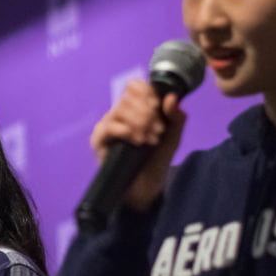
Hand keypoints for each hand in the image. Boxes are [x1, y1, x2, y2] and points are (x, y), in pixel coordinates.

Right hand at [89, 79, 186, 210]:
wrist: (145, 188)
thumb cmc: (155, 161)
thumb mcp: (173, 138)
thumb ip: (176, 118)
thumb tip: (171, 97)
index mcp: (135, 109)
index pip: (135, 86)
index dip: (147, 92)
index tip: (158, 108)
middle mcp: (119, 114)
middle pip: (128, 97)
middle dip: (148, 113)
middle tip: (157, 132)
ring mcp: (107, 127)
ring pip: (119, 109)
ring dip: (139, 122)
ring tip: (149, 140)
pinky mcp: (98, 141)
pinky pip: (108, 126)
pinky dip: (125, 131)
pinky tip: (137, 141)